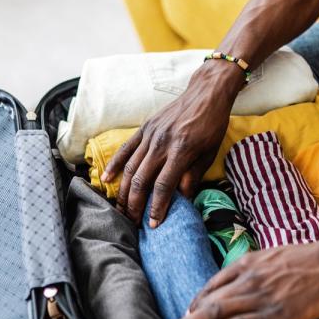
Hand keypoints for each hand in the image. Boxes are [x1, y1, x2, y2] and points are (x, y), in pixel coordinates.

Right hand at [101, 63, 243, 226]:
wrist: (206, 94)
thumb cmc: (212, 125)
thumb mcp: (209, 154)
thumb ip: (193, 177)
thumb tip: (182, 201)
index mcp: (181, 151)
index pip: (164, 185)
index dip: (157, 207)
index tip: (153, 224)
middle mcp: (162, 143)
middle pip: (142, 180)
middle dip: (136, 205)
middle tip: (133, 223)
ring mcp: (150, 135)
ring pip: (131, 167)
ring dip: (124, 191)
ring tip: (122, 209)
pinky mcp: (144, 128)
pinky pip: (125, 149)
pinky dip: (115, 165)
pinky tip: (106, 180)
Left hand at [159, 233, 318, 318]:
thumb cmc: (309, 260)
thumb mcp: (273, 257)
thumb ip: (254, 270)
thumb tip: (241, 284)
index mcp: (247, 264)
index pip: (212, 286)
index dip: (196, 303)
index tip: (187, 315)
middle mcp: (247, 280)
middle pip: (208, 301)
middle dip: (184, 318)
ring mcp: (258, 298)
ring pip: (216, 313)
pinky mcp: (273, 314)